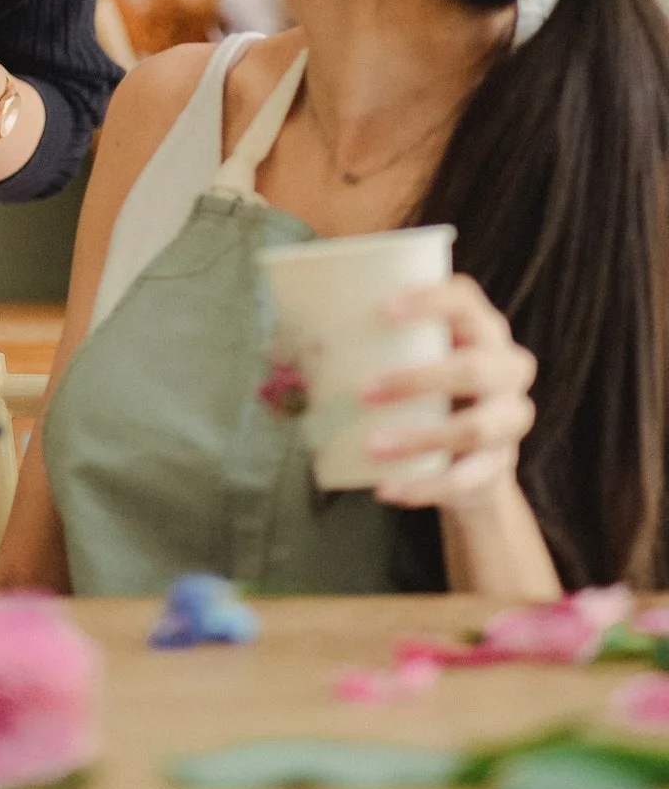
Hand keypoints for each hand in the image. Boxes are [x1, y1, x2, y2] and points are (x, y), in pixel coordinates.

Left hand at [362, 274, 537, 510]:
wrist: (473, 454)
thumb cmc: (427, 387)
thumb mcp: (411, 358)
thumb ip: (368, 345)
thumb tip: (278, 345)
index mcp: (482, 327)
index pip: (464, 300)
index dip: (429, 301)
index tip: (382, 309)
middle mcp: (508, 367)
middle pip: (473, 368)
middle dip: (416, 380)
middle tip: (363, 391)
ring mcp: (510, 418)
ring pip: (473, 428)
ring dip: (419, 439)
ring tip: (372, 446)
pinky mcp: (501, 465)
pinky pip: (466, 479)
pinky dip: (424, 486)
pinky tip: (387, 488)